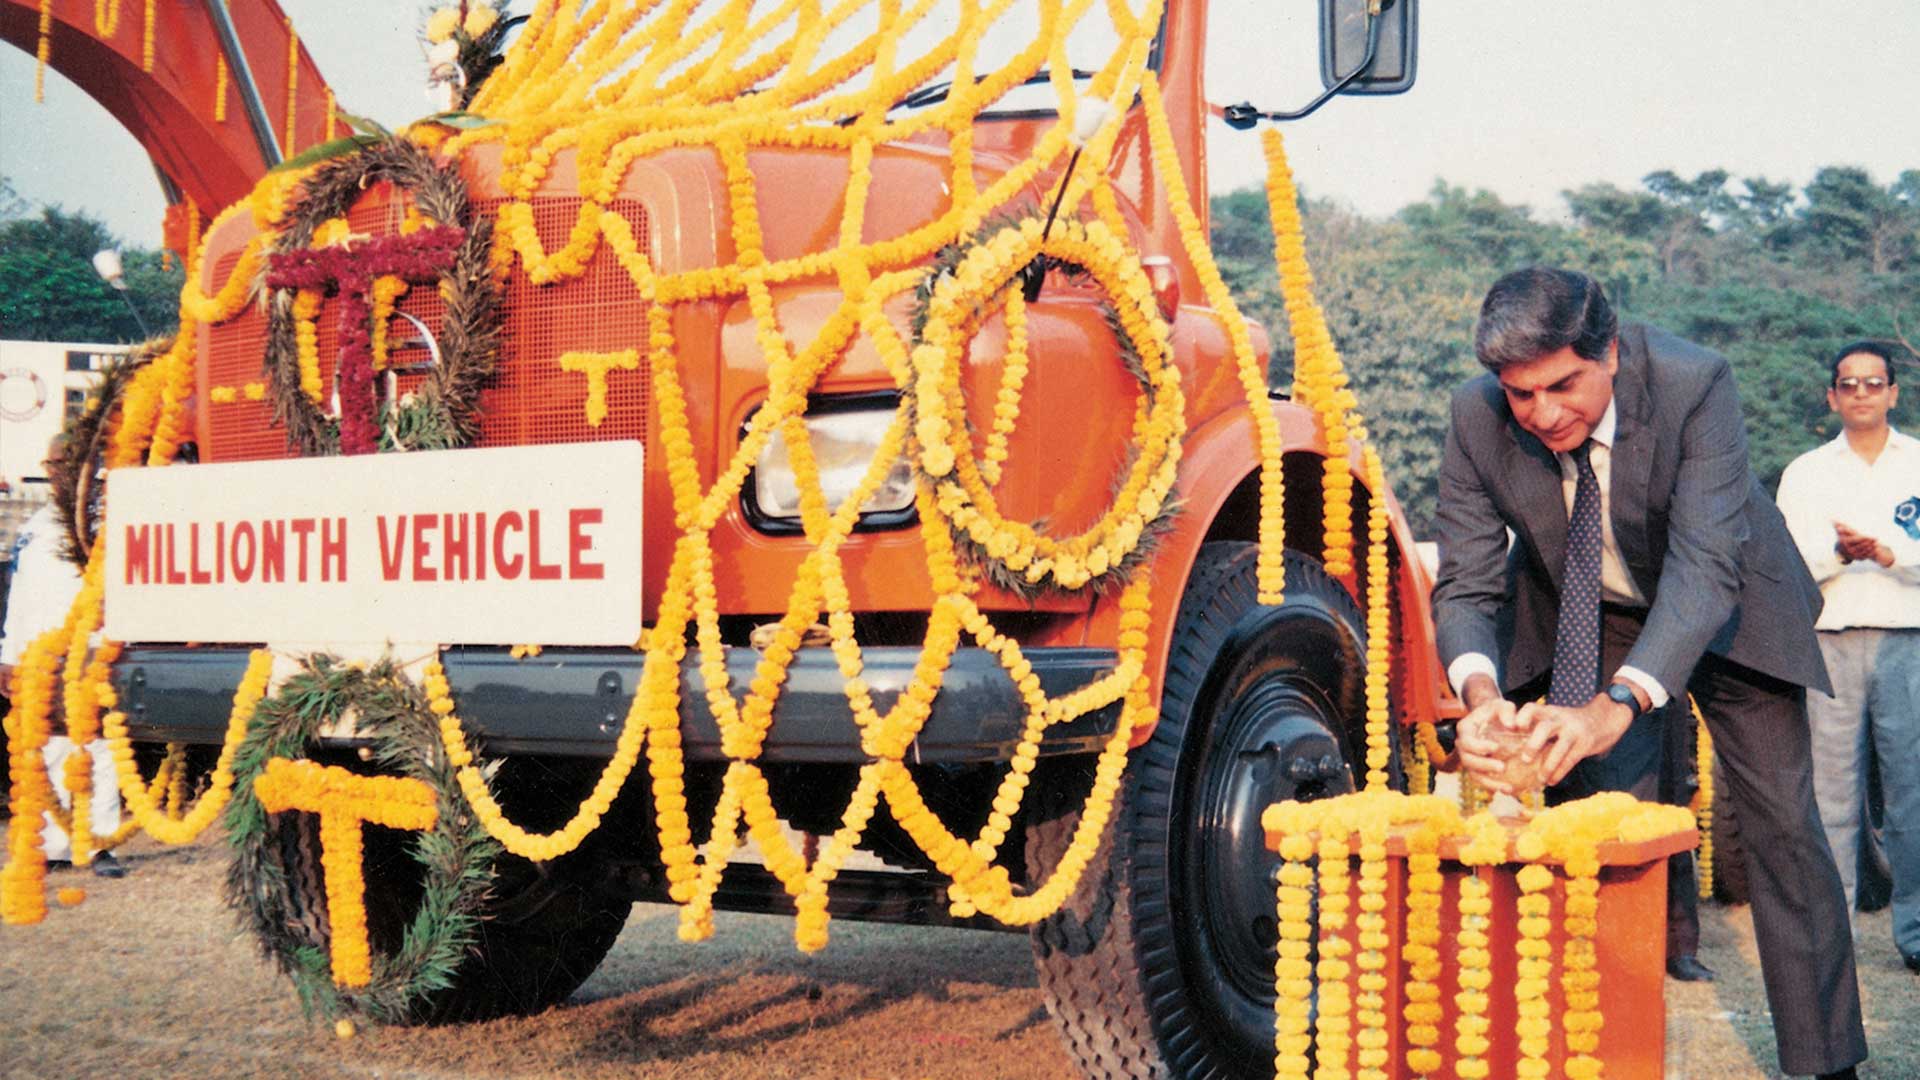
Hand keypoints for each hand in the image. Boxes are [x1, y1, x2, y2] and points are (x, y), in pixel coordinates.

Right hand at [1455, 674, 1526, 793]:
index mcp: (1465, 729)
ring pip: (1473, 775)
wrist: (1494, 720)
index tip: (1496, 747)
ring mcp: (1469, 759)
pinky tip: (1510, 790)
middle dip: (1484, 766)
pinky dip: (1493, 787)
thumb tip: (1513, 725)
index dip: (1479, 746)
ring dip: (1489, 783)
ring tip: (1507, 787)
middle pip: (1467, 760)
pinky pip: (1482, 781)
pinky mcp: (1478, 769)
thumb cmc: (1497, 712)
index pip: (1467, 741)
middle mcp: (1463, 746)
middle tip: (1502, 768)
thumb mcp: (1502, 705)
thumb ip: (1507, 710)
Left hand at [1522, 693, 1636, 786]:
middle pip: (1544, 728)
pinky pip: (1571, 759)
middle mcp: (1560, 719)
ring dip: (1548, 765)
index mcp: (1549, 711)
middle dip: (1533, 744)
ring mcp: (1574, 730)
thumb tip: (1512, 748)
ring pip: (1559, 747)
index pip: (1531, 708)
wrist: (1605, 717)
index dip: (1520, 717)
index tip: (1510, 729)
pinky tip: (1551, 781)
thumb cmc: (1571, 723)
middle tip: (1524, 759)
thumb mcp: (1555, 718)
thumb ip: (1537, 728)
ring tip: (1539, 779)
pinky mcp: (1586, 743)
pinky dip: (1560, 772)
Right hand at [1834, 522, 1890, 565]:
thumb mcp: (1840, 531)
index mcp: (1844, 542)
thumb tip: (1832, 519)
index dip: (1864, 538)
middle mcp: (1847, 550)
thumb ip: (1838, 525)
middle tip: (1876, 539)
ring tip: (1876, 543)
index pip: (1855, 540)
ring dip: (1871, 548)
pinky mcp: (1857, 558)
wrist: (1842, 549)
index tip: (1871, 536)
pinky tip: (1875, 549)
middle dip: (1868, 543)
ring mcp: (1852, 555)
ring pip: (1863, 551)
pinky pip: (1865, 556)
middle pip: (1860, 546)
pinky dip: (1871, 553)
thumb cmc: (1843, 538)